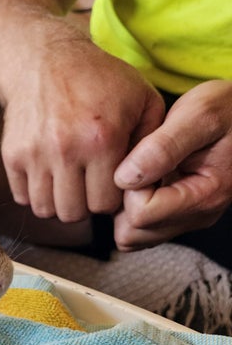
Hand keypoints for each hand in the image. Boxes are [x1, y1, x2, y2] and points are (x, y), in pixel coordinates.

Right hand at [0, 41, 164, 222]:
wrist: (43, 59)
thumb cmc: (98, 80)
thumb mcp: (142, 99)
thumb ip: (153, 142)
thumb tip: (147, 183)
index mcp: (102, 139)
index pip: (106, 203)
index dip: (111, 197)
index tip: (110, 182)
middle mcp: (66, 150)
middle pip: (75, 213)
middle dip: (84, 204)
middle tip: (88, 185)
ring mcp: (35, 154)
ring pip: (45, 209)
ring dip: (58, 202)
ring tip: (68, 183)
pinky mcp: (12, 155)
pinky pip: (22, 197)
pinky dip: (35, 192)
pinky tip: (47, 174)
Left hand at [114, 80, 231, 250]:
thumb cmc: (226, 109)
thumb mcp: (198, 114)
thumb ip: (162, 148)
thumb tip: (125, 178)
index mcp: (205, 197)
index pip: (140, 215)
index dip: (130, 187)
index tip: (141, 158)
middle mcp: (197, 216)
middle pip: (132, 233)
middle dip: (123, 201)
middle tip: (138, 166)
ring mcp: (187, 219)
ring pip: (131, 235)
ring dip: (125, 206)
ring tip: (142, 171)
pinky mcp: (178, 215)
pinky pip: (138, 228)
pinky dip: (131, 208)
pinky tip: (145, 178)